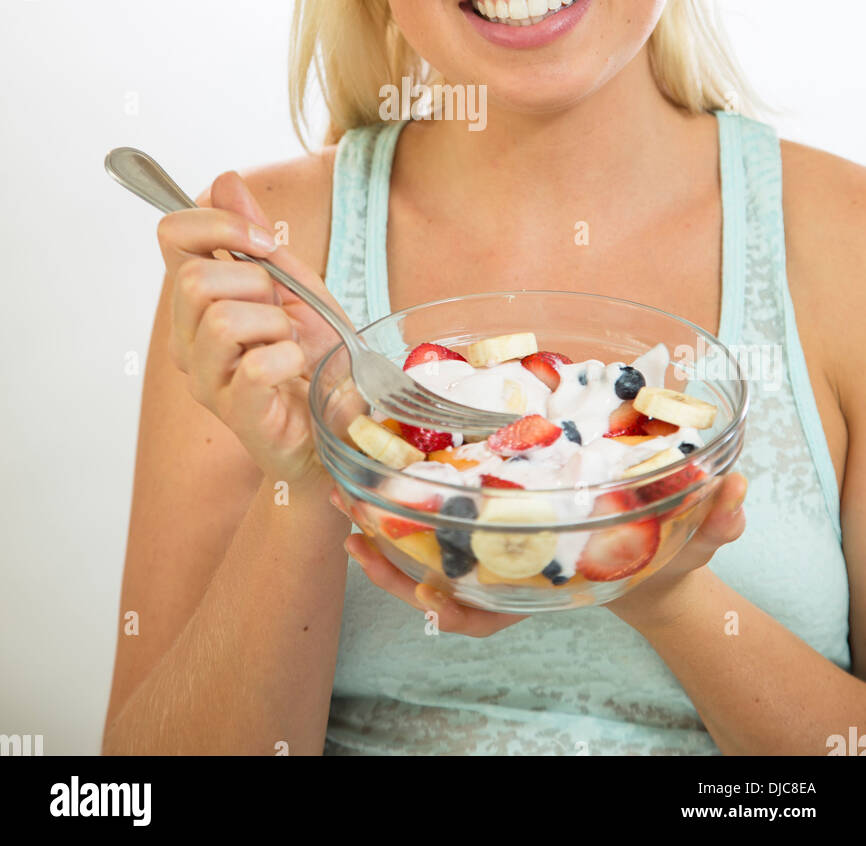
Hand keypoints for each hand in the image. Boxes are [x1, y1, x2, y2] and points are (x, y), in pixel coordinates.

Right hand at [157, 169, 354, 485]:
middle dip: (257, 283)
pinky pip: (257, 365)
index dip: (217, 224)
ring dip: (276, 324)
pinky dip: (291, 356)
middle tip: (284, 312)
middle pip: (195, 279)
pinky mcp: (238, 416)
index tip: (262, 242)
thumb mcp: (294, 283)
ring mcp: (208, 381)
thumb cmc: (315, 355)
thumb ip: (255, 237)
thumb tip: (224, 180)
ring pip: (222, 320)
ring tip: (292, 344)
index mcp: (197, 301)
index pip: (170, 235)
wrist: (343, 422)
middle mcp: (189, 340)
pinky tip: (299, 369)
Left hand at [332, 469, 747, 635]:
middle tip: (353, 538)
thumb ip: (715, 520)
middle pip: (442, 581)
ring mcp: (500, 543)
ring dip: (380, 534)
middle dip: (394, 564)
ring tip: (338, 501)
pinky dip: (403, 506)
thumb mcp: (694, 541)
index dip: (463, 613)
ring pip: (428, 553)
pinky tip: (369, 479)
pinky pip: (440, 518)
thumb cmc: (662, 551)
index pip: (499, 613)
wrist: (647, 552)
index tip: (429, 601)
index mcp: (549, 579)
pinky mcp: (496, 510)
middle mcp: (515, 569)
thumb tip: (733, 492)